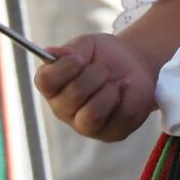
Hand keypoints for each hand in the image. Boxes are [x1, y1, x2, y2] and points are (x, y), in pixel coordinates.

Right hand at [33, 33, 158, 140]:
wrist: (134, 65)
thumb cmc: (103, 56)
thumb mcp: (88, 46)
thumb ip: (72, 50)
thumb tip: (51, 53)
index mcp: (52, 86)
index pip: (45, 81)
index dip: (64, 68)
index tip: (80, 58)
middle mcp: (63, 109)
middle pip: (74, 94)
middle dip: (95, 73)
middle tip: (104, 68)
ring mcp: (85, 125)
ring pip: (92, 113)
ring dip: (109, 90)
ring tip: (113, 82)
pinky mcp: (111, 133)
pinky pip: (122, 114)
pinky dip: (129, 93)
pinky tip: (126, 88)